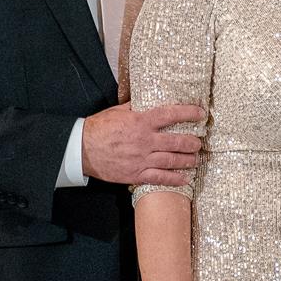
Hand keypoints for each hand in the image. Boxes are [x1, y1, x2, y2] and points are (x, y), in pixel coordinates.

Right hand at [83, 102, 205, 186]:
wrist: (80, 149)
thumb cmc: (99, 128)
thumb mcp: (118, 111)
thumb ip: (137, 108)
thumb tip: (150, 100)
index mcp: (141, 122)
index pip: (170, 115)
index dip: (188, 113)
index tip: (201, 113)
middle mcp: (145, 140)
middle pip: (176, 141)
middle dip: (192, 142)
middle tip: (199, 142)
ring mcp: (141, 159)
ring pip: (172, 160)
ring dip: (187, 160)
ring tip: (195, 159)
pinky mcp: (136, 174)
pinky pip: (159, 177)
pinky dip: (174, 179)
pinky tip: (185, 179)